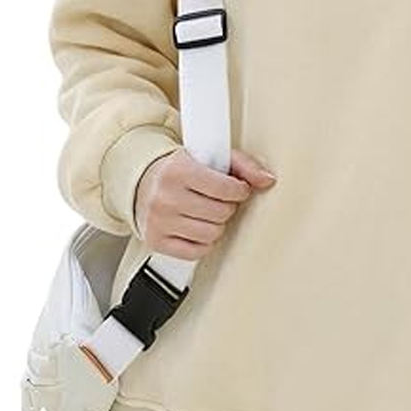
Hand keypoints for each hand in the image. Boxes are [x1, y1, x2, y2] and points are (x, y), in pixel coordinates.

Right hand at [133, 147, 276, 258]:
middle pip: (221, 213)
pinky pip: (196, 252)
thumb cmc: (181, 170)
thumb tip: (267, 179)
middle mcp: (165, 196)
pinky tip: (197, 227)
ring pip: (212, 234)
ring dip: (217, 225)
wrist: (143, 182)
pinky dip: (203, 242)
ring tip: (207, 213)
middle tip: (219, 200)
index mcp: (178, 170)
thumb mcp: (210, 157)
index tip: (237, 189)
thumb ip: (243, 165)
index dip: (239, 190)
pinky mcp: (156, 241)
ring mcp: (159, 221)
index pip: (225, 189)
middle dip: (227, 207)